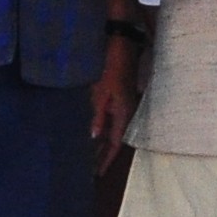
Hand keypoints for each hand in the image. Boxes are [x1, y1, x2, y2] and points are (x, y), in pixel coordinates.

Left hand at [90, 31, 146, 171]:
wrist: (121, 43)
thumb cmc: (111, 65)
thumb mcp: (101, 92)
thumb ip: (98, 116)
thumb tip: (94, 137)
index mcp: (124, 112)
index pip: (115, 144)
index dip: (106, 160)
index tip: (97, 173)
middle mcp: (126, 111)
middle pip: (114, 139)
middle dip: (103, 155)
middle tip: (91, 170)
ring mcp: (123, 104)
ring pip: (112, 129)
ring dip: (102, 143)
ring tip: (90, 156)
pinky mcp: (119, 96)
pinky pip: (111, 118)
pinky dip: (102, 128)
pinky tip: (94, 132)